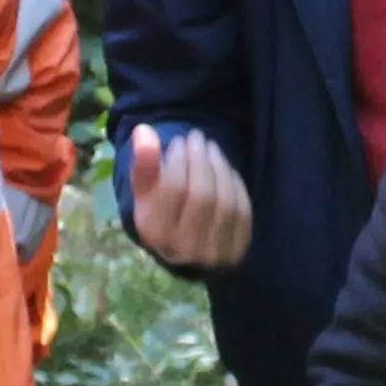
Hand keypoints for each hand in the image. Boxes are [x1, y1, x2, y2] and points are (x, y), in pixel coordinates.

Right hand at [123, 125, 253, 272]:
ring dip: (219, 167)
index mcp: (155, 235)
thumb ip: (142, 162)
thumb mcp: (145, 189)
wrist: (183, 244)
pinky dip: (234, 183)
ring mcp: (214, 253)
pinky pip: (243, 209)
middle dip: (201, 160)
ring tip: (210, 147)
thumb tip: (144, 131)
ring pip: (226, 202)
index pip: (173, 190)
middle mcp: (185, 250)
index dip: (178, 159)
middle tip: (197, 138)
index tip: (179, 142)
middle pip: (202, 196)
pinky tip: (224, 168)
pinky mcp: (237, 250)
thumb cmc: (159, 210)